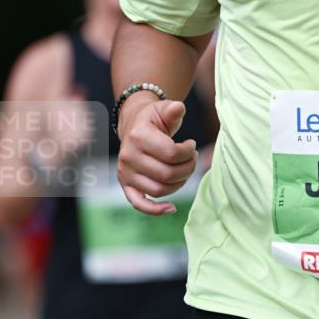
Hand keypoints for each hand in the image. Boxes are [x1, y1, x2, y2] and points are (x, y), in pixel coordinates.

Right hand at [117, 96, 197, 215]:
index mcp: (138, 136)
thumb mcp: (164, 110)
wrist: (135, 127)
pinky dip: (155, 209)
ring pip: (159, 190)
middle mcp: (128, 156)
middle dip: (188, 168)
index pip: (171, 153)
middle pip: (167, 174)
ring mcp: (125, 173)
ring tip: (185, 170)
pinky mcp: (126, 185)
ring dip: (179, 184)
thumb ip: (173, 109)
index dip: (188, 152)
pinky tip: (171, 208)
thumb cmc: (154, 120)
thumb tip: (178, 108)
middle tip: (193, 159)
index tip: (191, 145)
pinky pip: (139, 204)